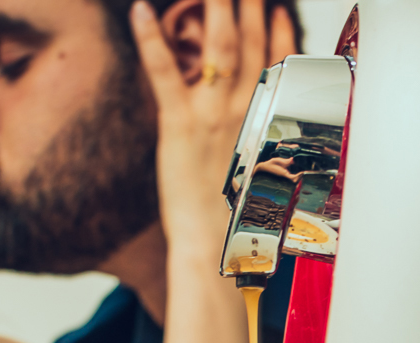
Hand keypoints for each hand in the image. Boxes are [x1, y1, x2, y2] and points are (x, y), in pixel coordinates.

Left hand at [131, 0, 296, 266]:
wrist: (217, 243)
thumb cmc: (237, 220)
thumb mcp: (260, 179)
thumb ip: (263, 151)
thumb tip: (262, 145)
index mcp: (264, 125)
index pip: (276, 68)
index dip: (278, 35)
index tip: (277, 11)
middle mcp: (244, 112)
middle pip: (249, 45)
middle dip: (248, 6)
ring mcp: (212, 115)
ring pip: (219, 47)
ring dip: (216, 6)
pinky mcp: (179, 124)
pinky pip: (165, 72)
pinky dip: (152, 39)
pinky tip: (142, 10)